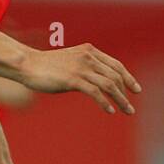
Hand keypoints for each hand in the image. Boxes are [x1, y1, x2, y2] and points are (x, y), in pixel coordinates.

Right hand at [22, 43, 140, 114]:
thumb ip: (86, 68)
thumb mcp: (71, 63)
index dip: (128, 78)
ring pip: (109, 84)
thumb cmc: (47, 67)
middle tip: (131, 108)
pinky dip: (105, 102)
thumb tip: (98, 84)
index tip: (136, 90)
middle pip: (115, 76)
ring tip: (126, 111)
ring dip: (120, 99)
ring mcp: (81, 68)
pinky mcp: (73, 79)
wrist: (27, 64)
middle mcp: (88, 57)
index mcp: (90, 51)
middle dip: (126, 92)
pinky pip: (95, 92)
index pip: (116, 65)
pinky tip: (109, 111)